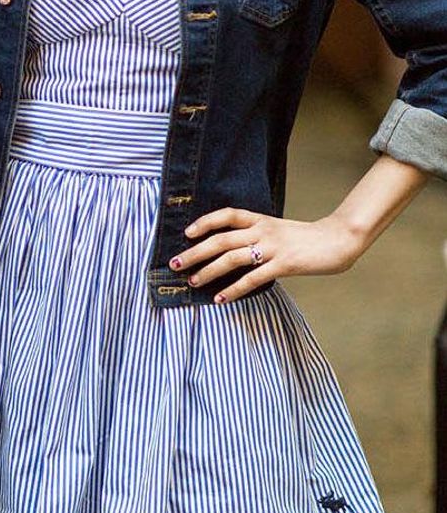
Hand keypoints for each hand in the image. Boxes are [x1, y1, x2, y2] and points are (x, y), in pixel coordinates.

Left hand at [168, 206, 366, 304]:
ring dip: (209, 271)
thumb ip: (258, 236)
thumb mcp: (279, 230)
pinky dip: (233, 289)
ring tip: (192, 282)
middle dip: (196, 252)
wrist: (338, 239)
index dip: (205, 222)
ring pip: (232, 257)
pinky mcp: (283, 264)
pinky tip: (220, 298)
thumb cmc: (307, 238)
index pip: (227, 214)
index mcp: (260, 219)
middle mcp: (262, 230)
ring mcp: (272, 247)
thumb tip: (233, 250)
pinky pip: (252, 278)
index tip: (187, 233)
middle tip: (175, 263)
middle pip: (221, 239)